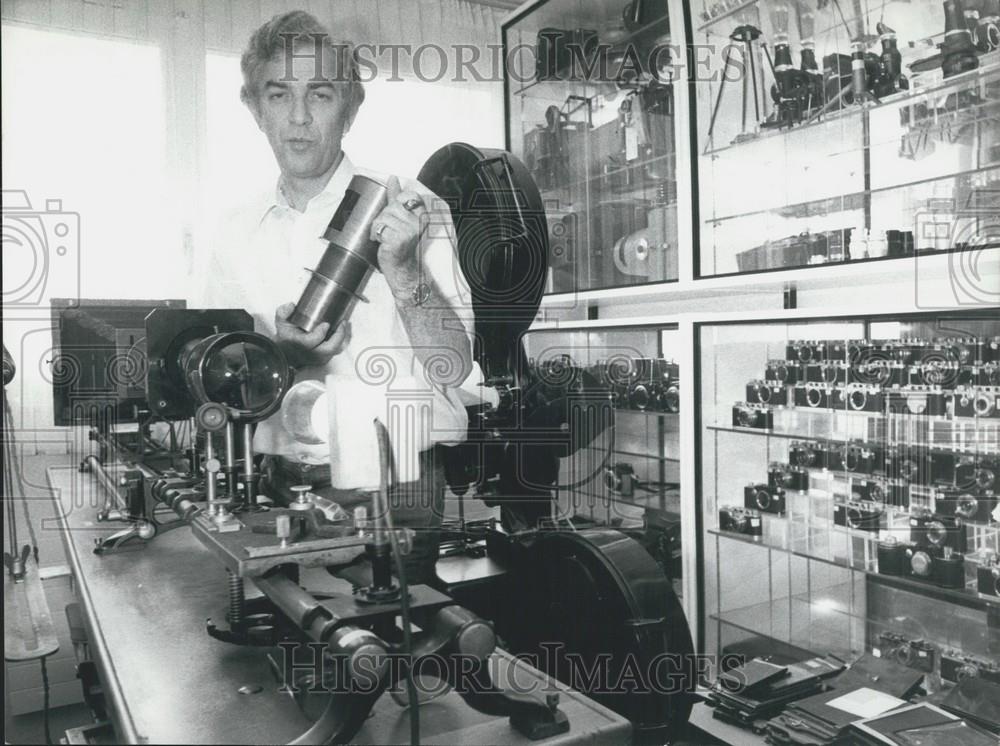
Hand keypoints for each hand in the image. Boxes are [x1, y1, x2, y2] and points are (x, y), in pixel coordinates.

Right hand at [273, 302, 349, 367]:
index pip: (311, 341)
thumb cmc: (286, 338)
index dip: (320, 333)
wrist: (286, 353)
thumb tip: (291, 306)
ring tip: (343, 325)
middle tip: (342, 324)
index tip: (326, 324)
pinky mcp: (323, 359)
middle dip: (338, 335)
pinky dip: (339, 341)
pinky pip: (334, 351)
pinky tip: (340, 331)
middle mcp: (310, 353)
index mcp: (299, 344)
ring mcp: (317, 357)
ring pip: (334, 350)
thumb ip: (283, 312)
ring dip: (341, 337)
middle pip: (329, 348)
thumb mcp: (281, 323)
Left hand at [370, 175, 427, 294]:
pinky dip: (376, 235)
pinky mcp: (398, 239)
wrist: (400, 267)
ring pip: (383, 217)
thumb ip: (397, 197)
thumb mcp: (400, 217)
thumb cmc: (399, 242)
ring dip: (378, 227)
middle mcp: (418, 223)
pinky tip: (382, 242)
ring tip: (384, 237)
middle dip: (384, 217)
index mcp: (422, 216)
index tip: (396, 216)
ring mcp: (409, 231)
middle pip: (392, 206)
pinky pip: (379, 228)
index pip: (408, 196)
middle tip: (389, 230)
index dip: (397, 202)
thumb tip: (393, 179)